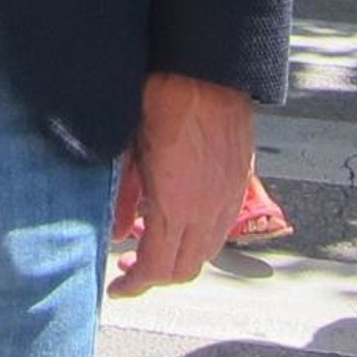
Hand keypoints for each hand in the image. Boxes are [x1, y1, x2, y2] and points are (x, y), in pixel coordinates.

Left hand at [108, 72, 251, 297]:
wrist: (206, 67)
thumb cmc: (162, 98)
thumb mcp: (130, 149)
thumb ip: (123, 196)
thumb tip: (117, 231)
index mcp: (177, 206)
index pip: (158, 269)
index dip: (135, 286)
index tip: (117, 289)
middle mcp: (208, 211)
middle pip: (184, 270)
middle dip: (155, 277)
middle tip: (129, 269)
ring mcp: (228, 199)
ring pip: (206, 251)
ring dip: (179, 257)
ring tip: (152, 243)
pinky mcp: (239, 183)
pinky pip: (220, 227)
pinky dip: (197, 236)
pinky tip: (178, 218)